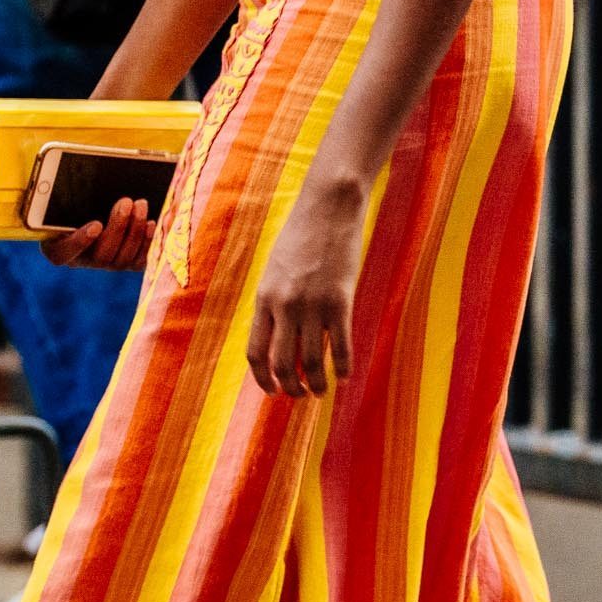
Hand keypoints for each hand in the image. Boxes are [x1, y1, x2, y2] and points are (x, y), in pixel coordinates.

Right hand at [43, 196, 155, 270]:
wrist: (93, 210)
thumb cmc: (75, 204)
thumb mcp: (68, 199)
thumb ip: (72, 197)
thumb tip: (87, 179)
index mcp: (59, 247)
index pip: (64, 253)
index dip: (80, 241)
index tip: (95, 225)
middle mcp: (83, 261)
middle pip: (100, 255)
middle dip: (117, 226)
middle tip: (126, 202)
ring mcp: (106, 264)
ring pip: (122, 258)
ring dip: (134, 229)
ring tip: (141, 204)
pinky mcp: (127, 263)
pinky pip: (138, 260)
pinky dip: (146, 242)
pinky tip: (150, 223)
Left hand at [246, 179, 364, 397]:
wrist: (329, 206)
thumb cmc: (303, 234)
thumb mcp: (277, 268)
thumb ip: (275, 301)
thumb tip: (281, 337)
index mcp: (264, 298)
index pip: (256, 352)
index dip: (263, 379)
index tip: (273, 391)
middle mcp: (284, 305)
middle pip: (282, 364)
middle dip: (290, 387)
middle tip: (300, 395)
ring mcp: (312, 304)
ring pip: (312, 362)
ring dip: (317, 384)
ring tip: (322, 391)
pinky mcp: (340, 300)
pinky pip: (341, 346)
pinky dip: (343, 367)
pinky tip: (345, 376)